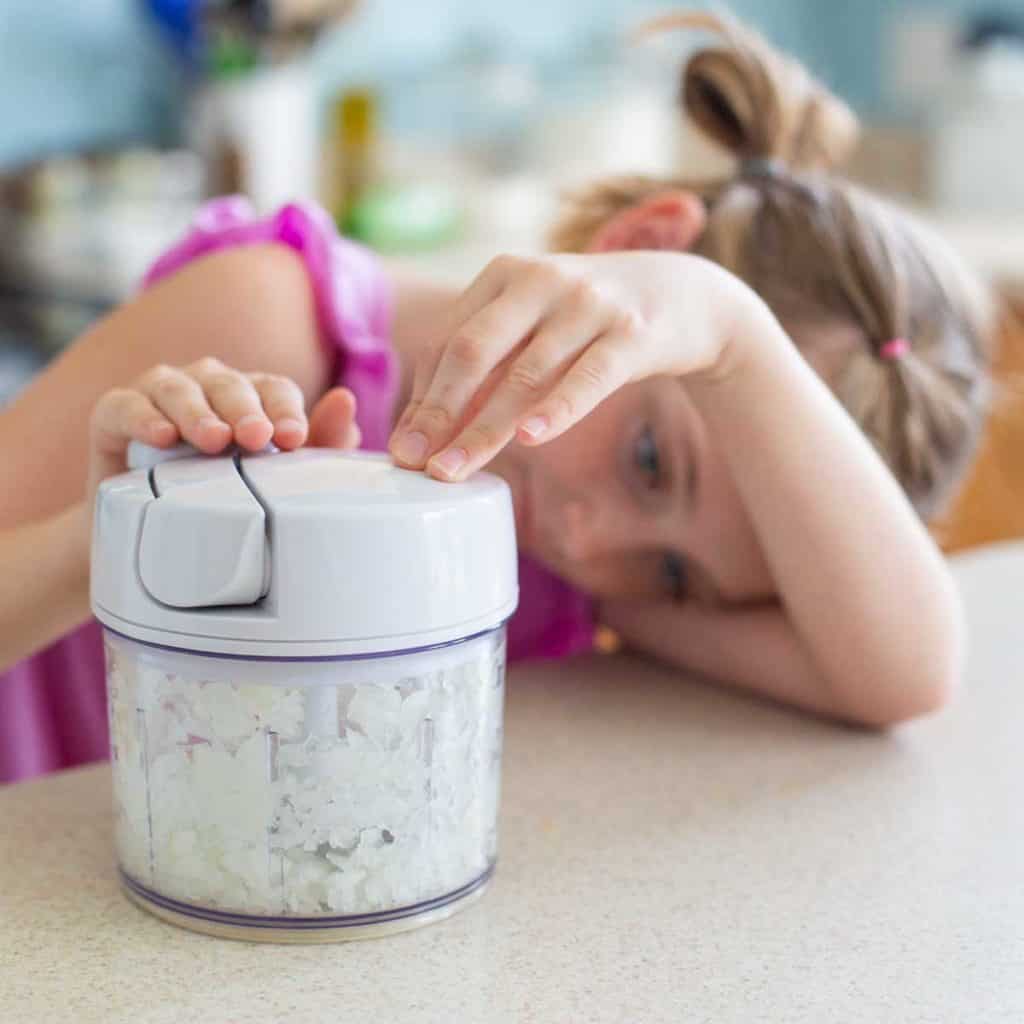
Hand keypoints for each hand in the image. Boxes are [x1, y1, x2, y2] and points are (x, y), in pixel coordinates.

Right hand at [87, 358, 359, 503]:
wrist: (151, 537)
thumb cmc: (221, 498)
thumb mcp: (273, 479)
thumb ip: (316, 444)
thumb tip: (346, 403)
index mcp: (250, 397)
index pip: (274, 390)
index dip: (286, 409)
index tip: (293, 439)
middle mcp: (207, 386)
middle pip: (230, 385)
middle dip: (245, 409)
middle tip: (258, 438)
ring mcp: (159, 394)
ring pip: (179, 388)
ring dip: (198, 412)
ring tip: (214, 439)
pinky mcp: (113, 413)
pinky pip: (125, 405)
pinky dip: (142, 416)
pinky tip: (160, 436)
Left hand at [388, 251, 745, 480]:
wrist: (685, 296)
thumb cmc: (590, 321)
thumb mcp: (534, 325)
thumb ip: (487, 363)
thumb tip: (426, 427)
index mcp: (504, 275)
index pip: (448, 342)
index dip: (422, 398)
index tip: (403, 449)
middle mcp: (540, 281)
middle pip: (472, 352)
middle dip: (438, 413)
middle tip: (413, 464)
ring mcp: (588, 304)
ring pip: (524, 374)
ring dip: (484, 429)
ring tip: (452, 471)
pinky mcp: (632, 333)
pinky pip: (588, 377)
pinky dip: (558, 409)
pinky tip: (530, 438)